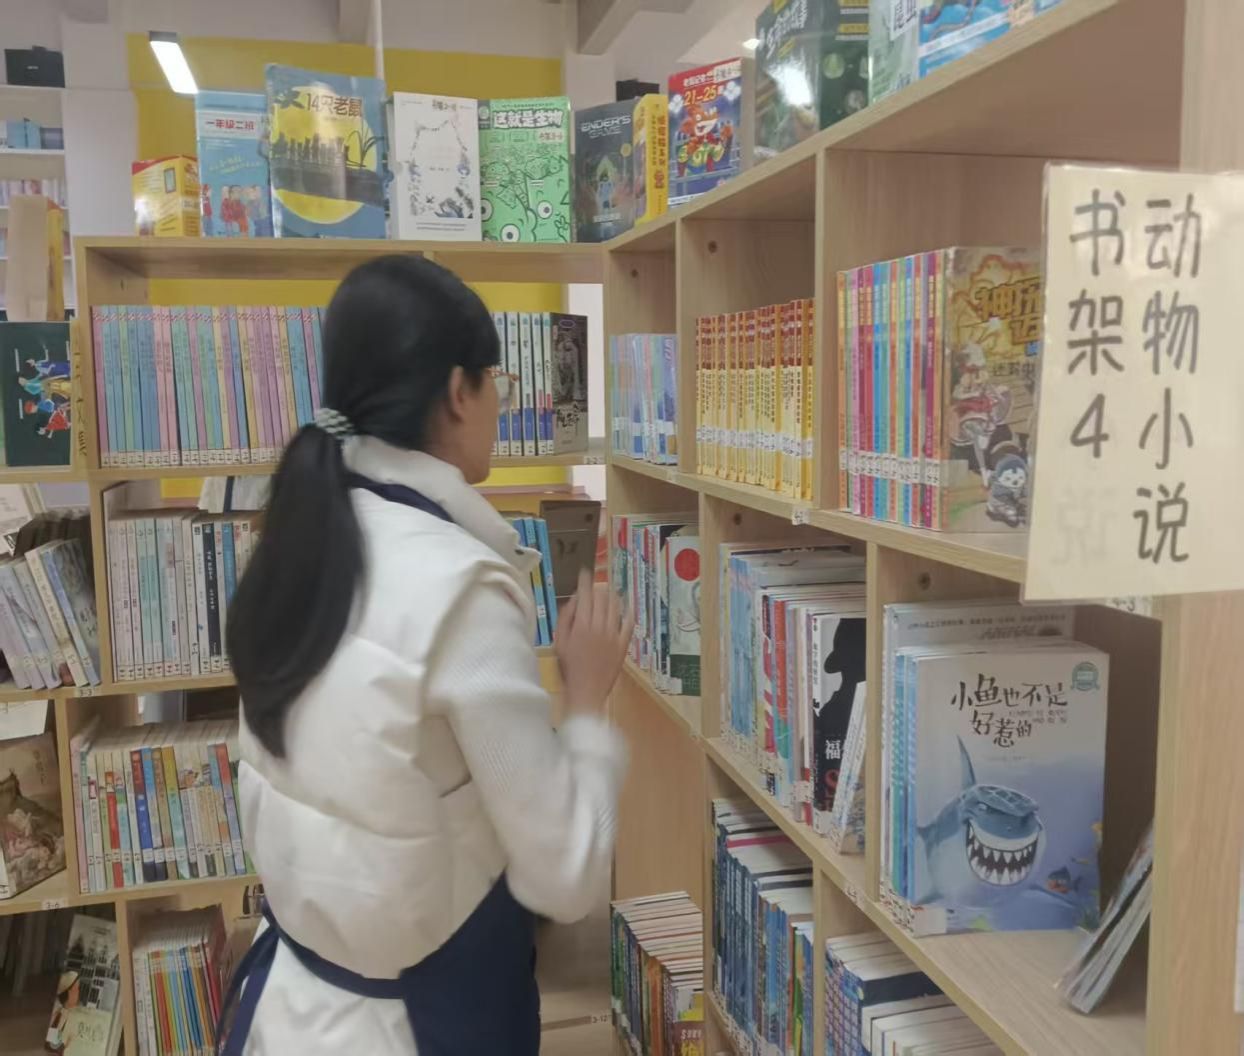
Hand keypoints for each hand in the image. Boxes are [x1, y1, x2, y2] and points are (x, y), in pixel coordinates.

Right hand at [555, 569, 632, 717]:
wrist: (586, 692)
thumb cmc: (568, 668)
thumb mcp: (558, 642)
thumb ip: (565, 619)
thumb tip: (574, 600)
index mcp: (581, 625)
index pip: (585, 596)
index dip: (585, 582)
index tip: (584, 572)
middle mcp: (599, 626)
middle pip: (601, 599)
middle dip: (599, 587)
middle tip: (597, 581)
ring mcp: (613, 635)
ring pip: (615, 608)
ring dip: (612, 596)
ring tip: (610, 589)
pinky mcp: (623, 645)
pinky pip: (628, 624)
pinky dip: (628, 613)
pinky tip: (627, 607)